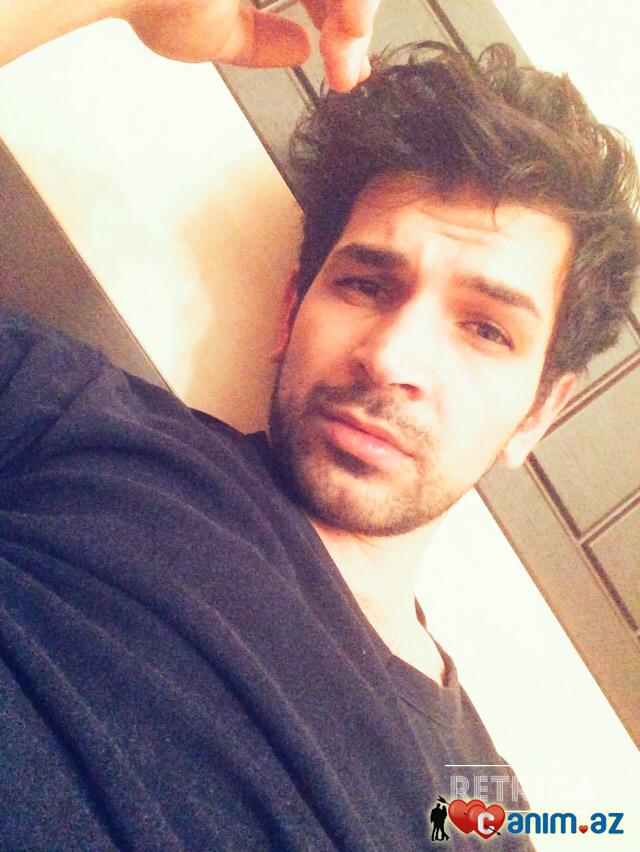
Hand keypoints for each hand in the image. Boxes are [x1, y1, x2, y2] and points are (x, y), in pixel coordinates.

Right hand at [121, 0, 379, 90]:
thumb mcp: (213, 30)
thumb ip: (258, 42)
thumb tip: (297, 49)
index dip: (338, 23)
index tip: (344, 66)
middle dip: (352, 25)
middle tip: (346, 70)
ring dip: (356, 16)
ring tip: (345, 60)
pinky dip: (352, 3)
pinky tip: (349, 32)